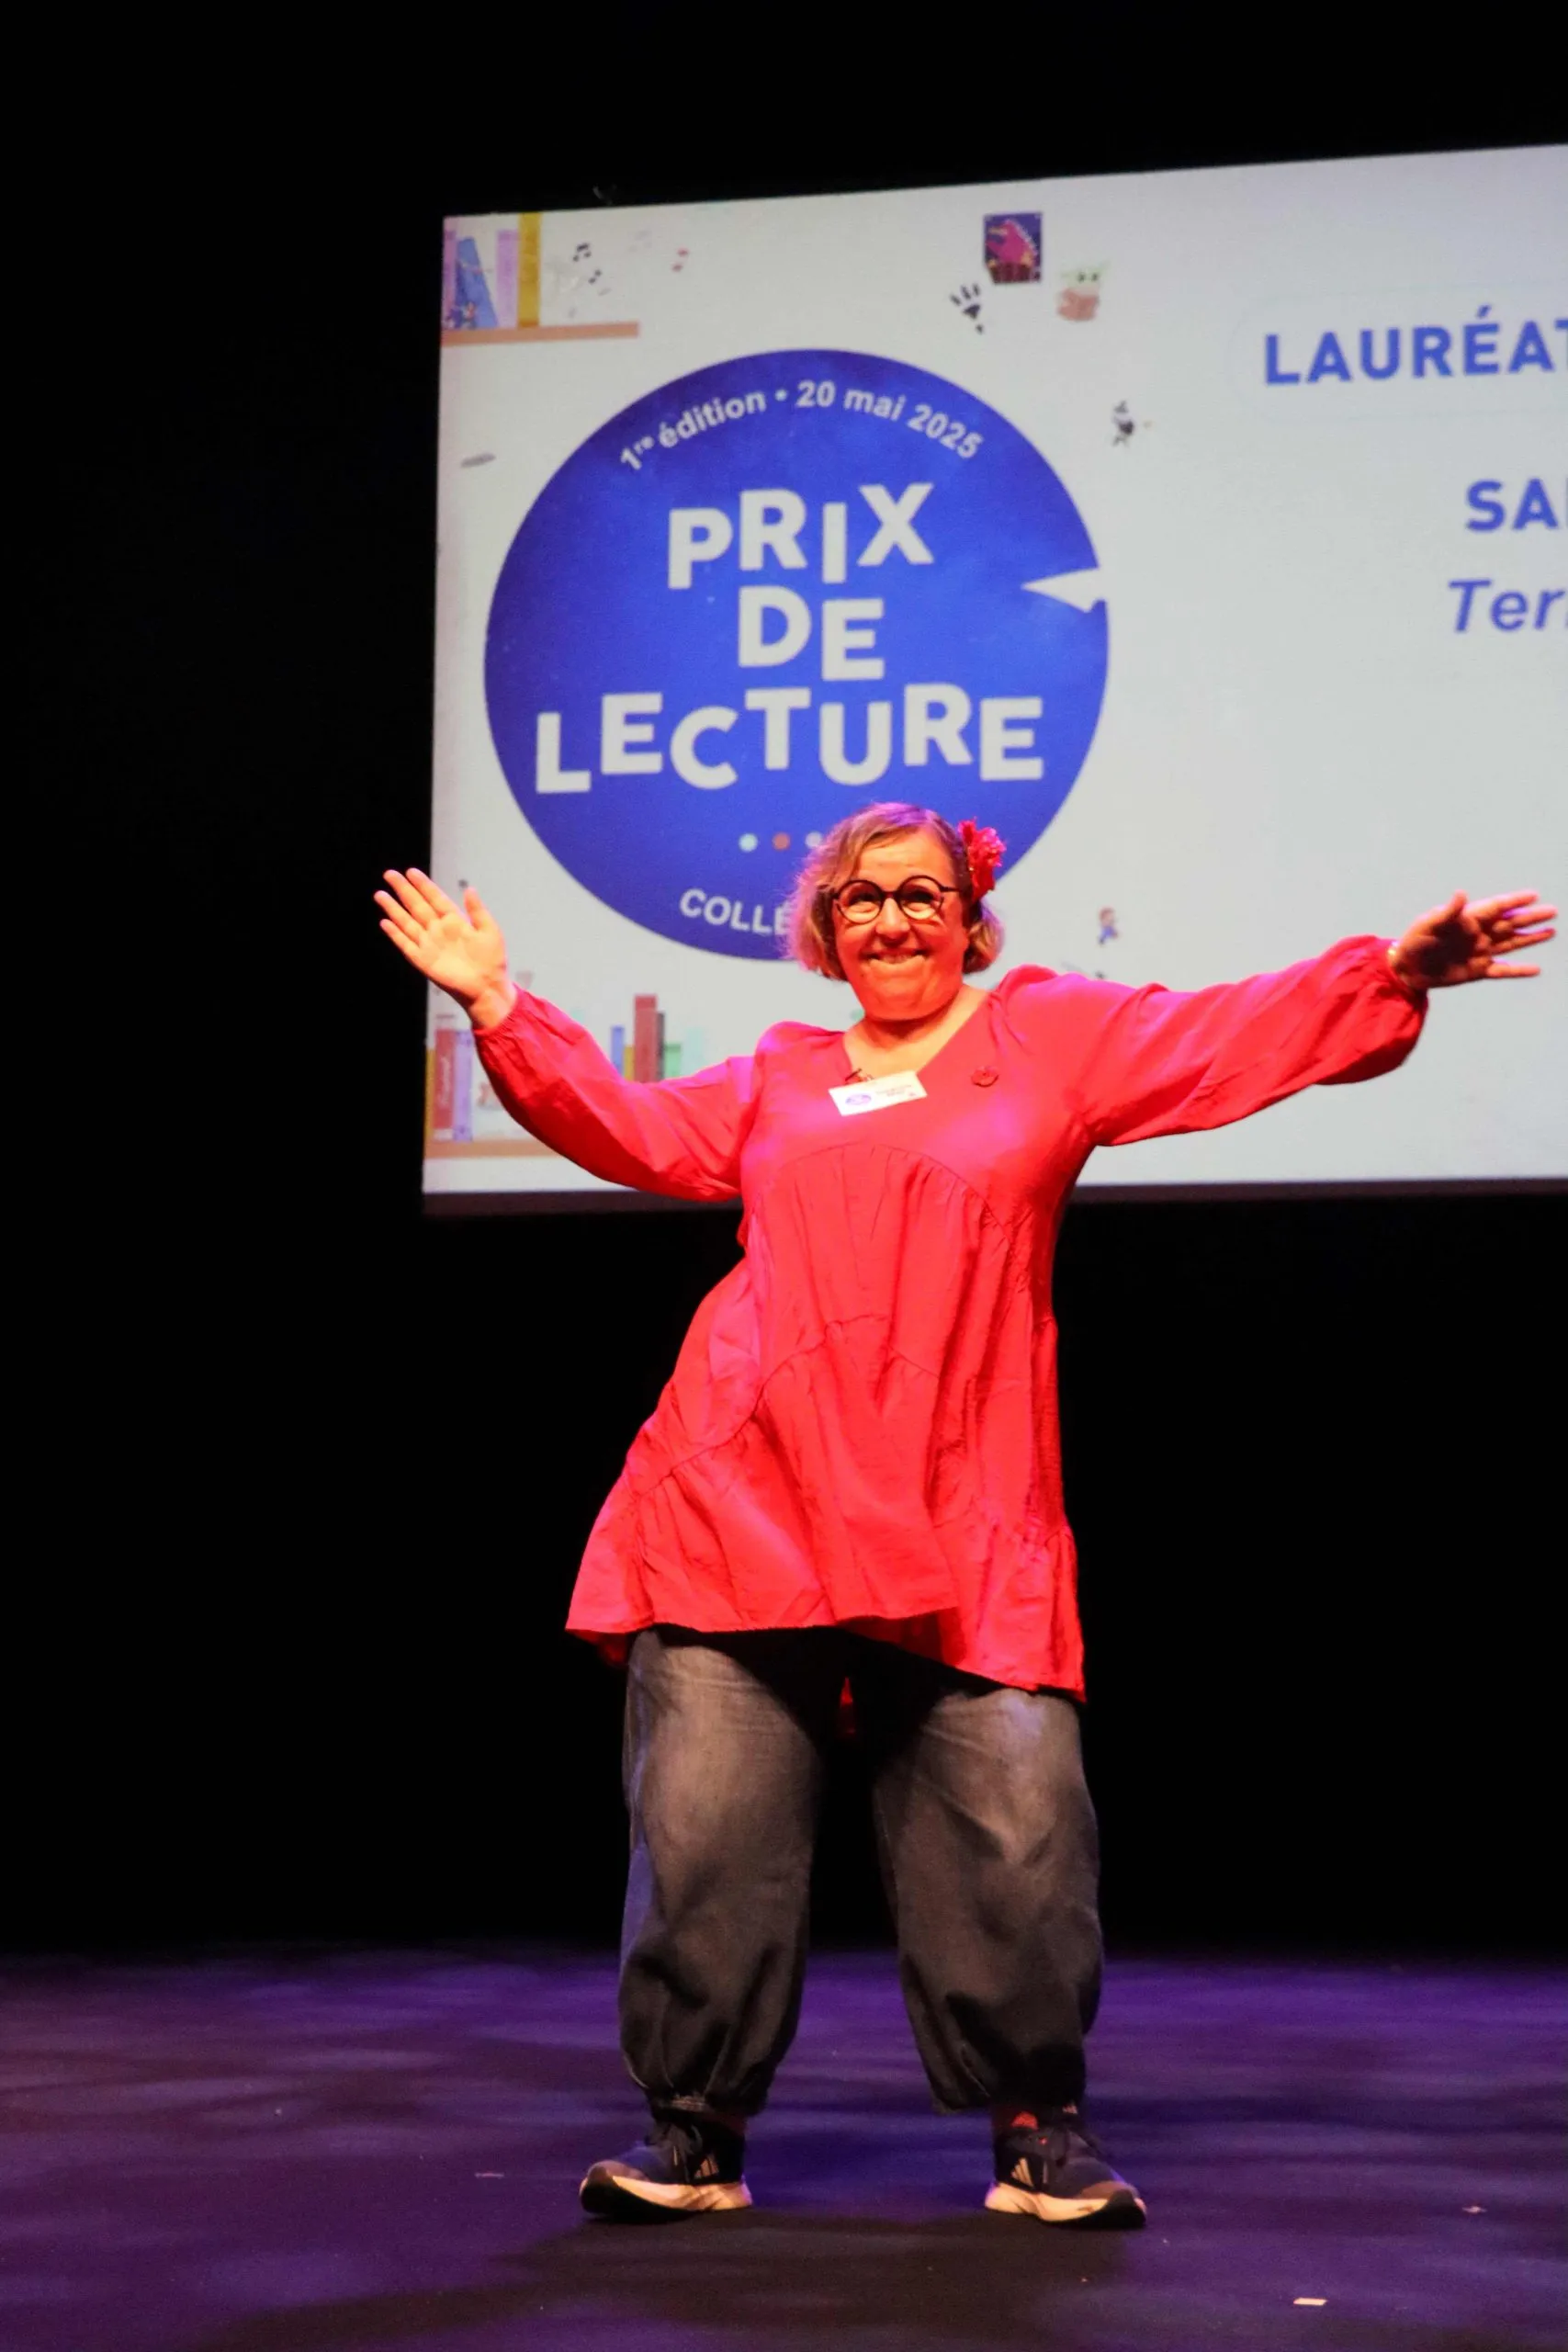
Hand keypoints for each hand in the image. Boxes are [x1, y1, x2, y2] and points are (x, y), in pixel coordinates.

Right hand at [375, 869, 514, 1027]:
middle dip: (404, 891)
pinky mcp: (423, 960)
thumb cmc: (492, 960)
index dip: (423, 885)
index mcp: (455, 921)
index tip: (411, 872)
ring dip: (394, 909)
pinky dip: (395, 934)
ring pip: (407, 922)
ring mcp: (429, 944)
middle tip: (390, 875)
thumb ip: (477, 910)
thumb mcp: (489, 931)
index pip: (435, 898)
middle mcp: (438, 930)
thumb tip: (470, 889)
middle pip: (417, 906)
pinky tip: (385, 922)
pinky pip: (405, 944)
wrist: (487, 987)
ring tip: (380, 895)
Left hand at [1389, 891, 1556, 992]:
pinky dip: (1519, 970)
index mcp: (1468, 919)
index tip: (1534, 895)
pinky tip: (1535, 969)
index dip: (1515, 901)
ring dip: (1531, 938)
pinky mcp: (1478, 971)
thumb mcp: (1428, 925)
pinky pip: (1503, 970)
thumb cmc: (1414, 941)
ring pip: (1512, 943)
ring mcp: (1480, 952)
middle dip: (1531, 917)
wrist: (1406, 969)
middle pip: (1510, 923)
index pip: (1497, 907)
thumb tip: (1461, 894)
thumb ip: (1447, 912)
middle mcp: (1478, 934)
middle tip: (1553, 911)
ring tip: (1551, 931)